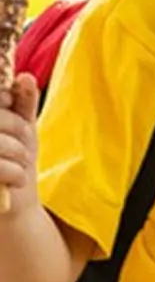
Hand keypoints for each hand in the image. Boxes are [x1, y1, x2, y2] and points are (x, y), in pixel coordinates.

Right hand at [0, 73, 40, 214]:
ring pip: (0, 143)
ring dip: (20, 154)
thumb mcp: (22, 126)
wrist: (10, 204)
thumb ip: (22, 101)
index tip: (12, 108)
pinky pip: (2, 168)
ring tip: (20, 164)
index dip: (4, 100)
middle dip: (18, 129)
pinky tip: (16, 181)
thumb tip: (25, 77)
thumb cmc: (14, 159)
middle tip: (23, 144)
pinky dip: (17, 174)